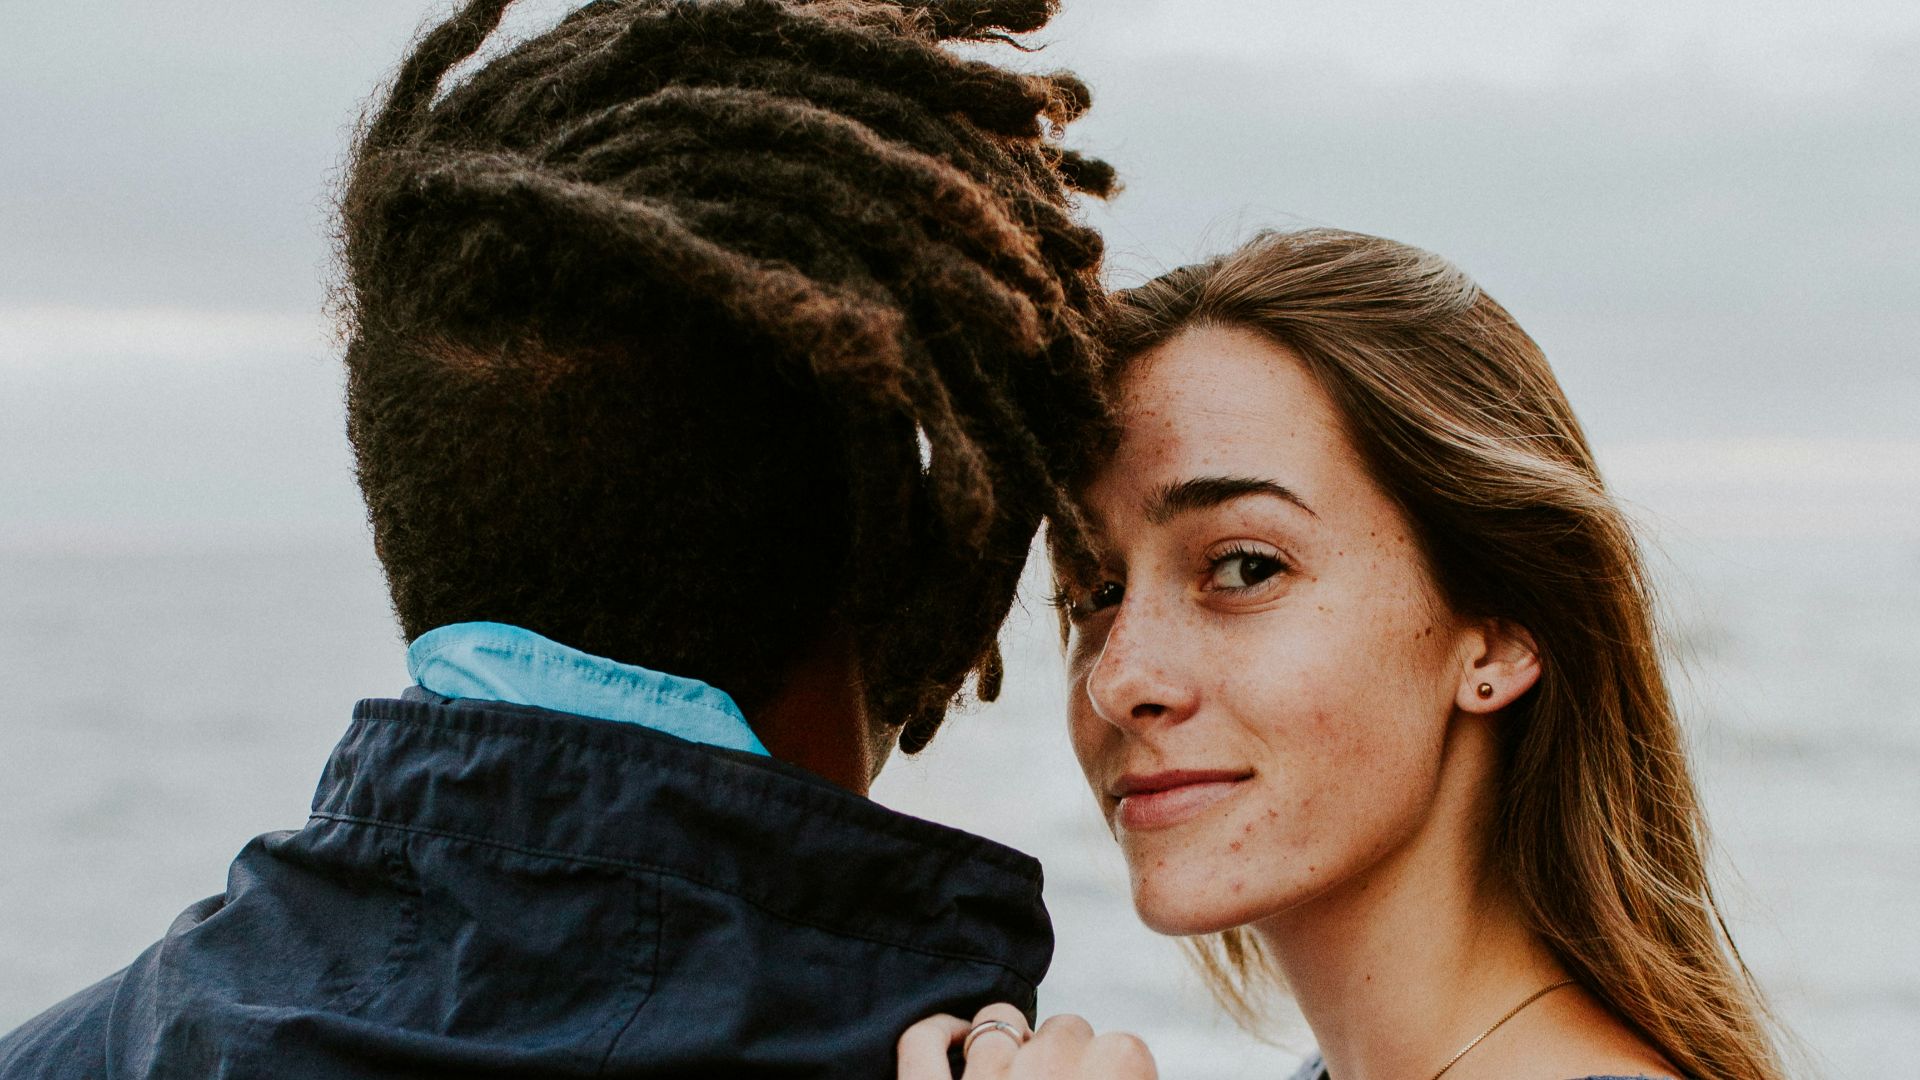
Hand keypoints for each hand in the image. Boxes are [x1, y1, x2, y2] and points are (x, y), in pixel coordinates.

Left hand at [897, 1002, 1156, 1078]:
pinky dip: (934, 1034)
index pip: (1125, 1050)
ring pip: (999, 1021)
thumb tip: (1124, 1063)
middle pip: (1065, 1032)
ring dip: (1009, 1045)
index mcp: (1115, 1077)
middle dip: (1064, 1062)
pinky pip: (920, 1043)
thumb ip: (1128, 1077)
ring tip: (1015, 1079)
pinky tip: (952, 1042)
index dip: (1114, 1076)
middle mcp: (1050, 1073)